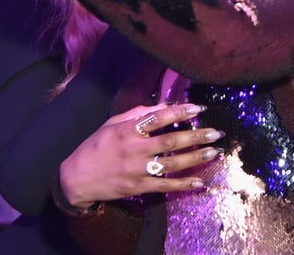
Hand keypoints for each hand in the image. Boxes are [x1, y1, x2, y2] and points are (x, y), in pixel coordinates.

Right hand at [59, 103, 223, 208]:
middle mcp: (134, 149)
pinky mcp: (138, 188)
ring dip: (195, 158)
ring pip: (172, 163)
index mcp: (128, 130)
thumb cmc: (96, 145)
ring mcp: (137, 170)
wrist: (78, 177)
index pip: (158, 118)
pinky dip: (183, 185)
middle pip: (171, 140)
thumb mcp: (113, 124)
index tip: (198, 109)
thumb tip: (163, 106)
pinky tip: (200, 182)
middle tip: (215, 132)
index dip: (179, 112)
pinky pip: (165, 186)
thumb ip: (138, 114)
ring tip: (214, 152)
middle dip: (196, 136)